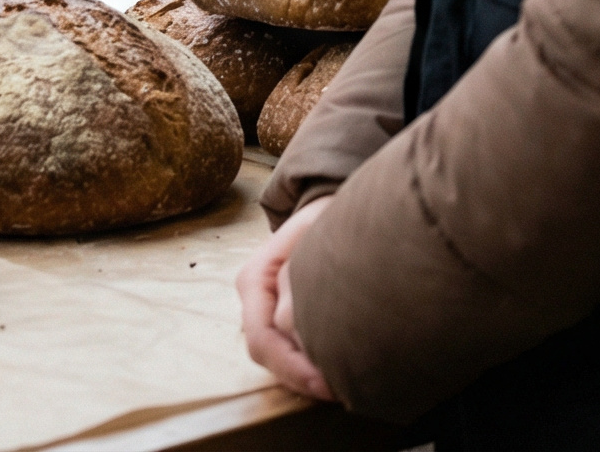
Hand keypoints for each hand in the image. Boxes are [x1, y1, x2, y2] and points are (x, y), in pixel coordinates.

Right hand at [236, 195, 335, 402]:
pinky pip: (296, 352)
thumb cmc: (325, 219)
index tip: (327, 385)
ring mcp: (270, 311)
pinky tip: (341, 372)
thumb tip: (286, 320)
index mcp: (254, 279)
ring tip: (345, 383)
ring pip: (282, 358)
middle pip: (270, 355)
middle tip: (343, 390)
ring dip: (309, 374)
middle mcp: (256, 300)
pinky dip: (315, 366)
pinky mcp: (289, 320)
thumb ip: (295, 275)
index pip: (261, 339)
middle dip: (302, 377)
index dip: (291, 368)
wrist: (333, 209)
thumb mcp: (313, 235)